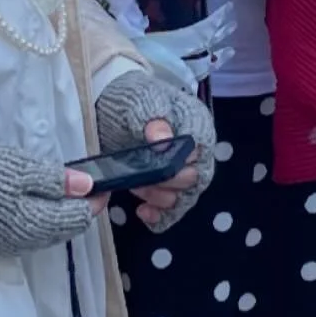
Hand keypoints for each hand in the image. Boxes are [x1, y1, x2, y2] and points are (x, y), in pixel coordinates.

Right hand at [0, 106, 98, 255]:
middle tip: (82, 186)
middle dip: (74, 210)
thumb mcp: (19, 167)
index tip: (102, 183)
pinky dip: (29, 222)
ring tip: (56, 193)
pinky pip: (17, 237)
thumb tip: (87, 187)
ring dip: (51, 217)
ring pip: (38, 235)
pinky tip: (26, 205)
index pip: (76, 218)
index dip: (93, 201)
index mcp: (35, 226)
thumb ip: (55, 179)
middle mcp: (21, 245)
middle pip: (59, 230)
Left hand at [94, 70, 215, 231]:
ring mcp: (182, 172)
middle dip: (167, 182)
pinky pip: (172, 211)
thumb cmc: (133, 100)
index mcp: (196, 126)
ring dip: (159, 197)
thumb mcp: (141, 102)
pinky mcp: (166, 188)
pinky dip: (160, 216)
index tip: (155, 157)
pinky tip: (144, 213)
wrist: (115, 108)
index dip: (179, 159)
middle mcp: (196, 152)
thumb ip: (153, 119)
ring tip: (137, 189)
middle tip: (142, 178)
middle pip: (193, 179)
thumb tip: (162, 140)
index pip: (199, 150)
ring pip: (183, 198)